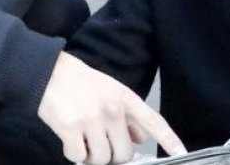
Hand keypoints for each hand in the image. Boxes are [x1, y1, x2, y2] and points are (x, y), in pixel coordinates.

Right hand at [37, 52, 185, 164]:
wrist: (47, 72)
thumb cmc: (80, 82)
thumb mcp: (110, 91)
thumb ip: (128, 116)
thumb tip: (141, 139)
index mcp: (125, 98)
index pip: (153, 121)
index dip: (169, 139)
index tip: (182, 153)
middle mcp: (112, 110)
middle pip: (124, 154)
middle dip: (112, 155)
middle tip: (101, 145)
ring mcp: (91, 120)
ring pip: (101, 159)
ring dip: (91, 156)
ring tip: (84, 141)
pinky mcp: (70, 129)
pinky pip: (78, 157)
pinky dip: (73, 154)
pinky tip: (70, 139)